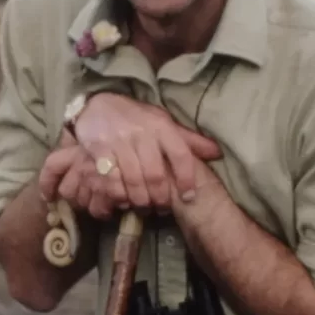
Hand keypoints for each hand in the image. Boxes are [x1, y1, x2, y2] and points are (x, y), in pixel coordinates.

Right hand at [39, 96, 221, 216]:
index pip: (181, 154)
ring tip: (143, 208)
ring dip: (140, 200)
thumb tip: (217, 153)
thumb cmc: (137, 118)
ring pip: (133, 181)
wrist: (97, 104)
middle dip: (160, 198)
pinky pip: (111, 180)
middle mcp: (142, 133)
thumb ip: (188, 140)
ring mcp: (119, 141)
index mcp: (162, 126)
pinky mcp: (99, 149)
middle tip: (161, 209)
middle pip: (155, 175)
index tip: (189, 197)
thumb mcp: (163, 122)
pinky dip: (118, 196)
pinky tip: (122, 201)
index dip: (187, 179)